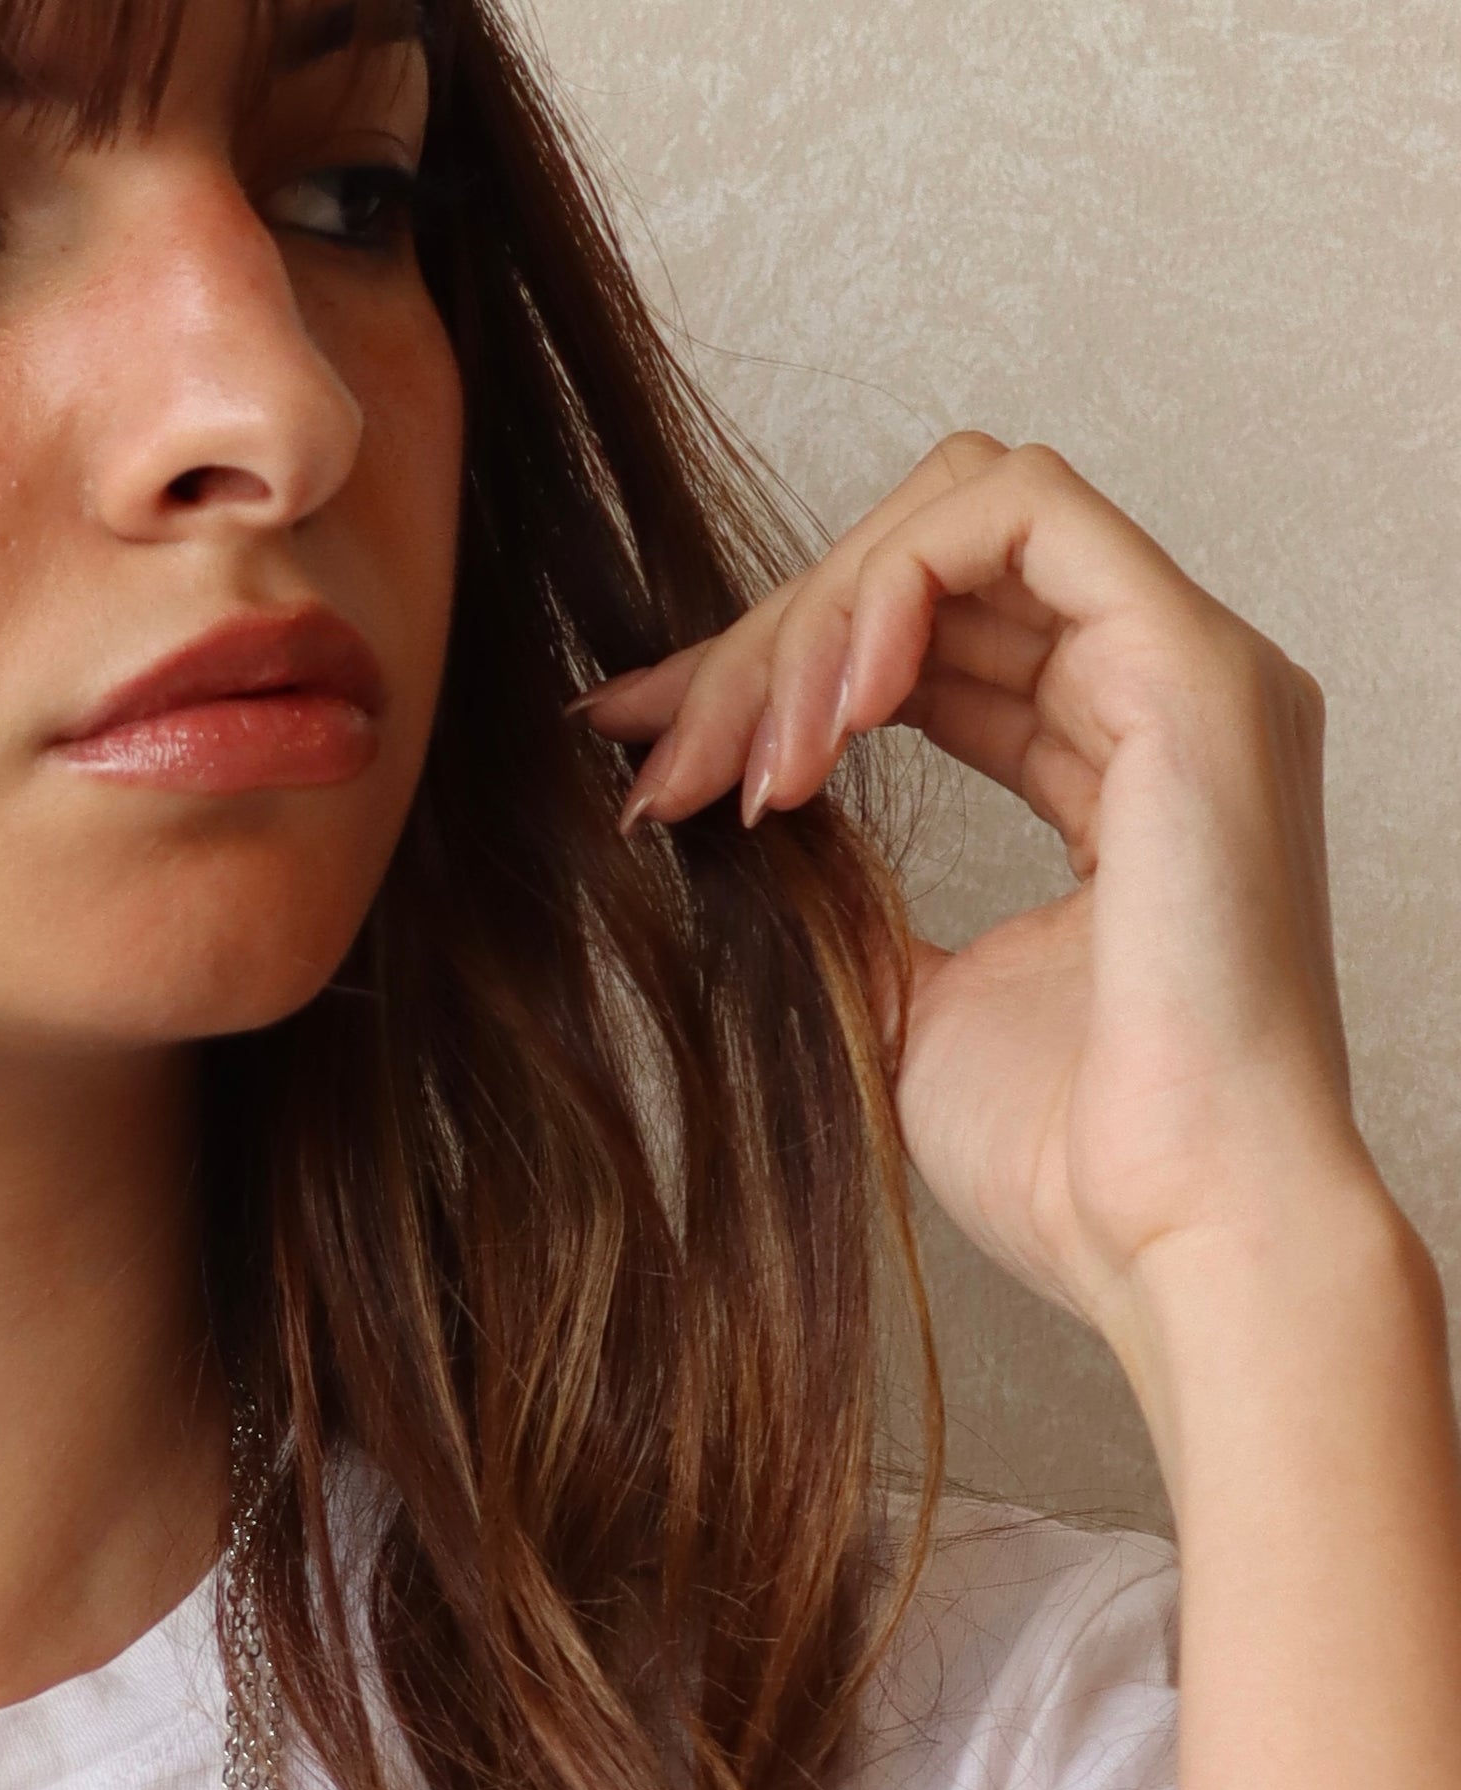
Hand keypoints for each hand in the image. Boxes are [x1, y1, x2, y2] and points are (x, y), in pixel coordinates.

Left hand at [574, 435, 1383, 1368]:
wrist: (1172, 1235)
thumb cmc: (1072, 1161)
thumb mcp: (913, 1007)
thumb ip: (848, 899)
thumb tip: (742, 819)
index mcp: (1114, 761)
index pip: (930, 641)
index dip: (770, 668)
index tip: (640, 746)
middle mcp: (1158, 693)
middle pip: (934, 560)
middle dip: (767, 644)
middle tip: (657, 762)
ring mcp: (1188, 671)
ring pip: (967, 512)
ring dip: (812, 622)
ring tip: (733, 768)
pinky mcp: (1191, 674)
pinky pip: (1023, 519)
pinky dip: (889, 592)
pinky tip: (817, 723)